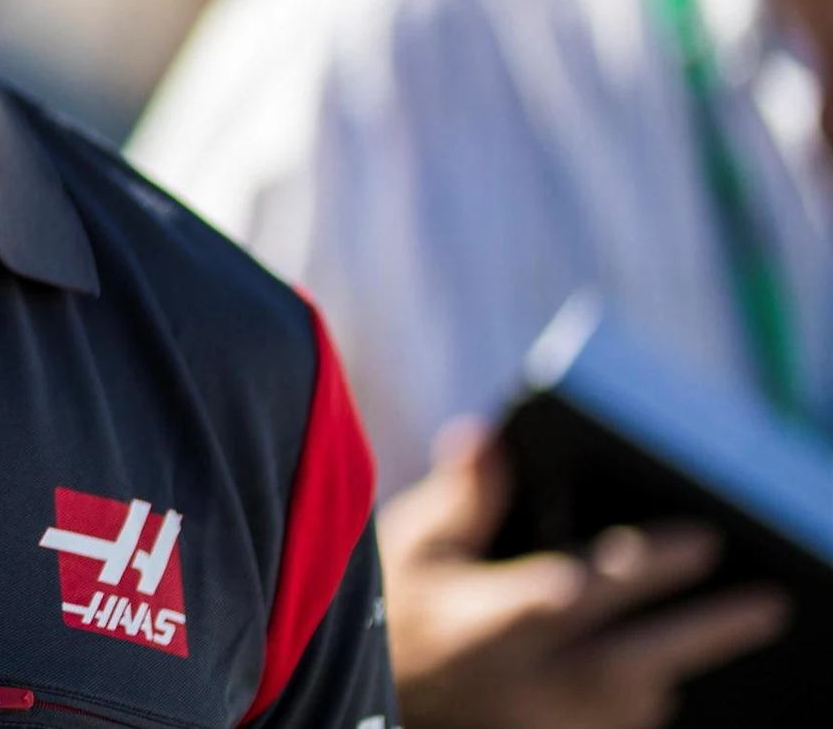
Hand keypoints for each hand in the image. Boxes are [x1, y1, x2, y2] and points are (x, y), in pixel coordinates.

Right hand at [383, 421, 789, 728]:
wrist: (368, 700)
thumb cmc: (388, 613)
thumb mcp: (410, 549)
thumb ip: (462, 499)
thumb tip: (488, 437)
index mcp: (477, 626)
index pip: (568, 595)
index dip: (634, 572)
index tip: (700, 544)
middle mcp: (516, 687)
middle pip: (630, 663)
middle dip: (705, 630)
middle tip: (768, 603)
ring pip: (633, 702)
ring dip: (668, 661)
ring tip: (722, 624)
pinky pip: (619, 725)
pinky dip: (639, 696)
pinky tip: (649, 672)